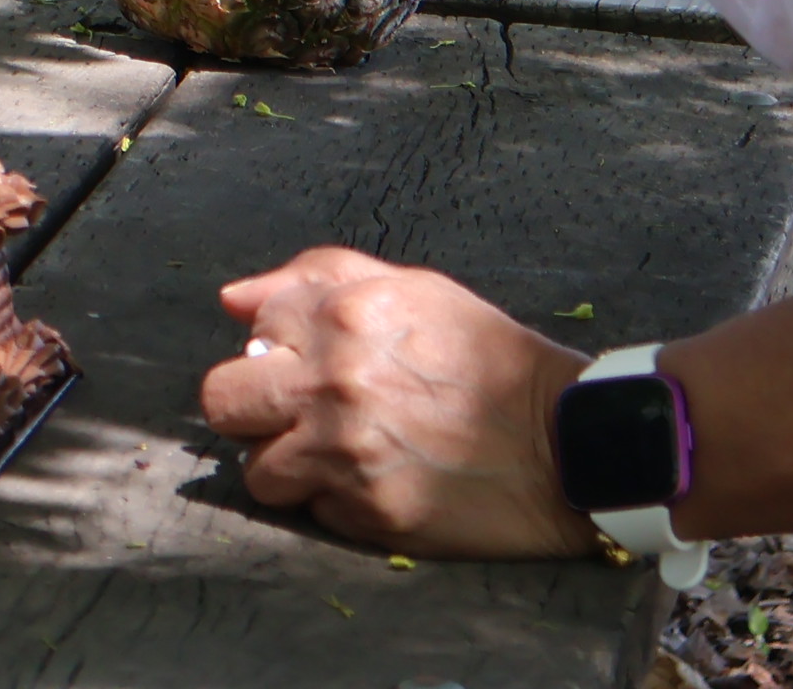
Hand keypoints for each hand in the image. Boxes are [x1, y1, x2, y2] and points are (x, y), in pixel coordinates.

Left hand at [199, 245, 598, 559]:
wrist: (570, 444)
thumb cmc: (491, 358)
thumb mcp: (414, 290)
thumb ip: (316, 279)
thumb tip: (232, 300)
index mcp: (341, 316)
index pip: (252, 333)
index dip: (278, 351)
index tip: (311, 365)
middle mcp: (332, 383)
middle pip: (222, 402)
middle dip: (252, 410)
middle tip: (295, 416)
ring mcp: (347, 453)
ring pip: (258, 470)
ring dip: (288, 466)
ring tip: (339, 457)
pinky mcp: (370, 513)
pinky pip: (313, 512)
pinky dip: (335, 503)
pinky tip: (379, 484)